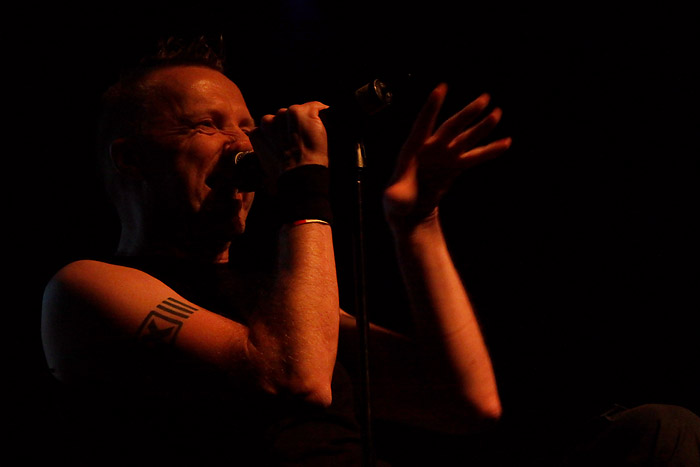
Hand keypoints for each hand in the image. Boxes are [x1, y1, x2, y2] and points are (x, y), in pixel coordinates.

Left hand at [251, 102, 328, 185]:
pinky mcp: (257, 135)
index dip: (311, 119)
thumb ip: (318, 119)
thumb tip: (317, 114)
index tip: (313, 129)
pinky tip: (275, 148)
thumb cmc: (316, 157)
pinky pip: (260, 131)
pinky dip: (266, 138)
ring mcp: (267, 124)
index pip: (307, 108)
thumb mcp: (325, 132)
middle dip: (293, 125)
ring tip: (286, 145)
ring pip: (273, 121)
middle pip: (289, 114)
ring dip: (278, 129)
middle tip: (299, 140)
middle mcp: (282, 113)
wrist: (302, 177)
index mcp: (299, 110)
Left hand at [383, 84, 511, 229]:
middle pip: (450, 128)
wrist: (410, 210)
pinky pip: (475, 157)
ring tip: (497, 112)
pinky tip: (506, 142)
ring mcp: (443, 156)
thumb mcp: (393, 200)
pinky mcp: (454, 167)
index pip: (422, 125)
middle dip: (467, 114)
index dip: (431, 108)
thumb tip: (393, 197)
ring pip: (465, 138)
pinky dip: (490, 151)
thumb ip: (396, 196)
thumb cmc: (397, 202)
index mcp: (411, 151)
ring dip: (481, 127)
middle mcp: (429, 149)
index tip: (441, 88)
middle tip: (484, 98)